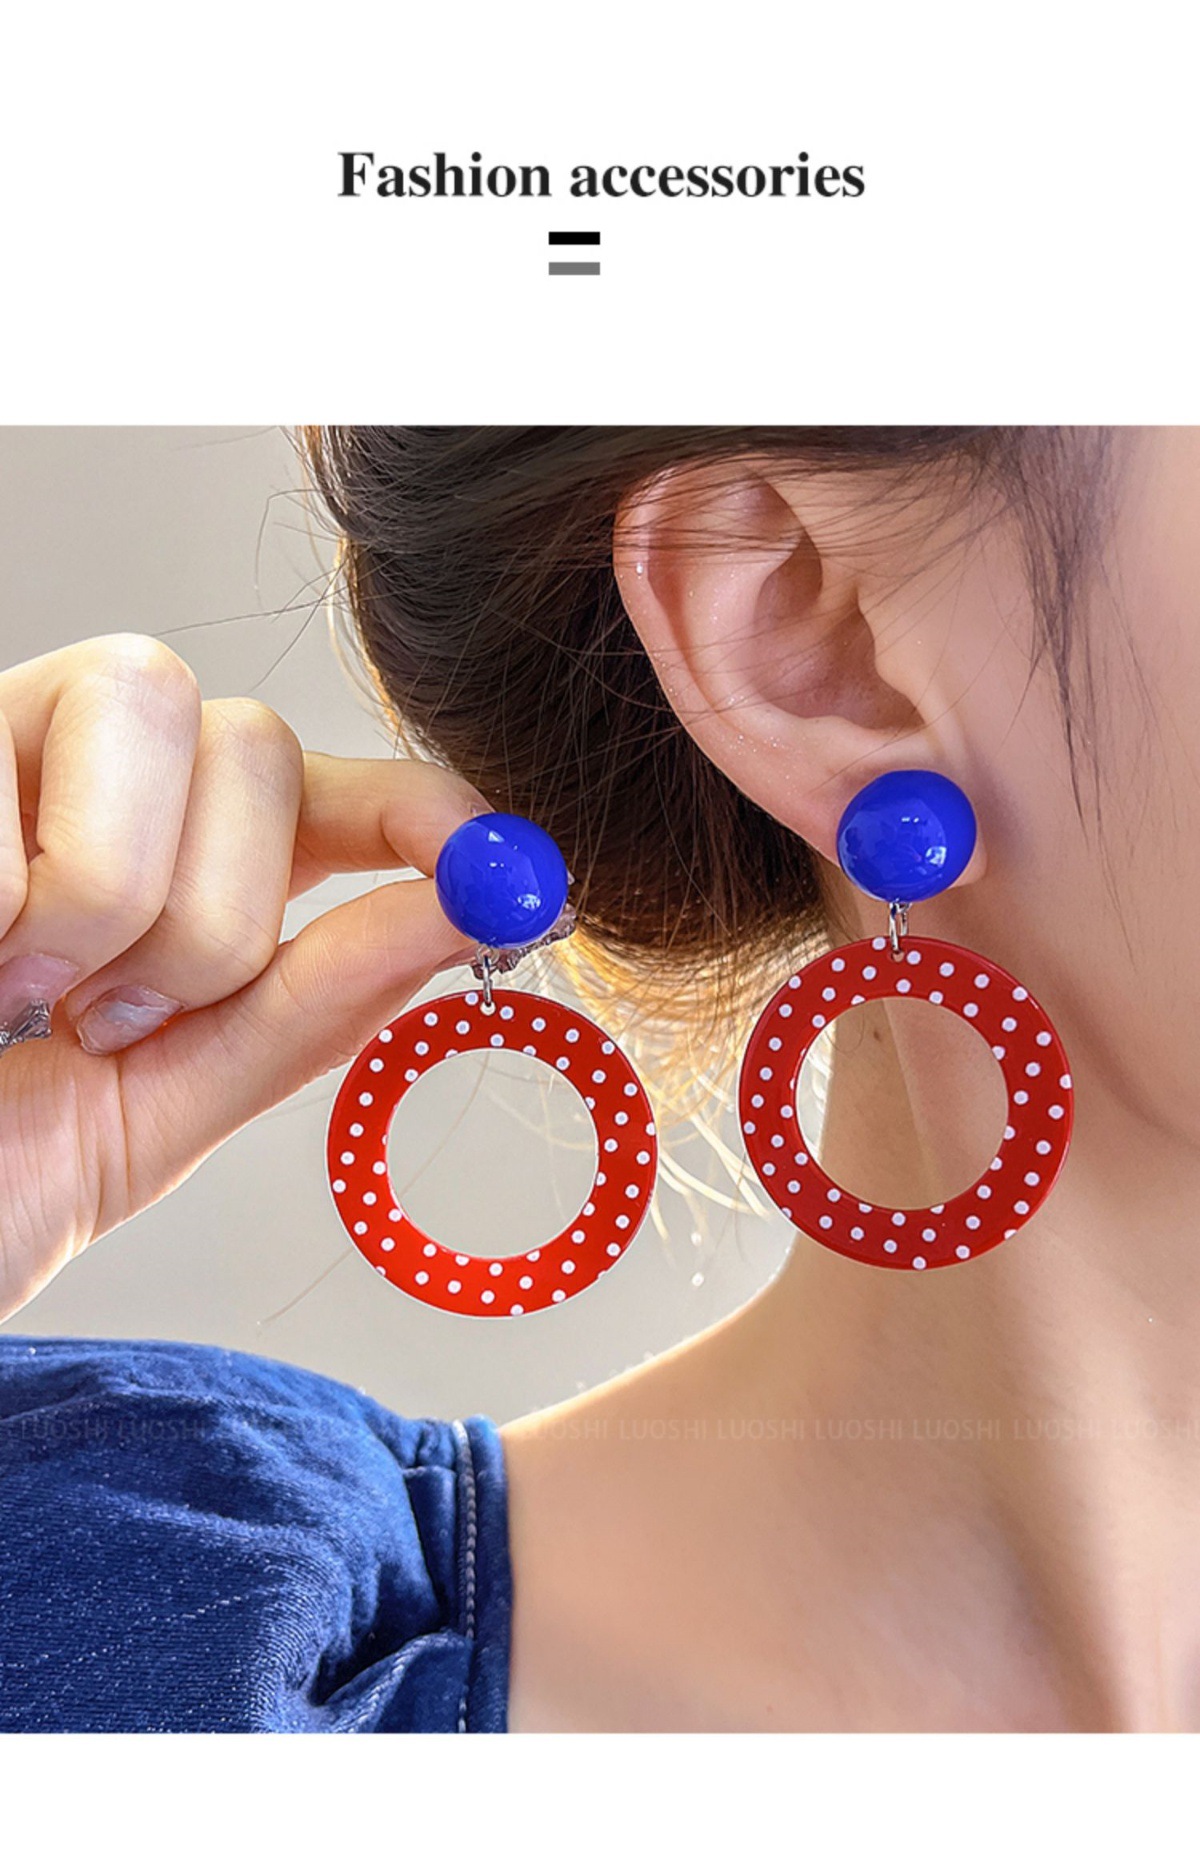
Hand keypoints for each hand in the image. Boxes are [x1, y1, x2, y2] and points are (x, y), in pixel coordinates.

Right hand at [0, 633, 483, 1321]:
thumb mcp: (154, 1108)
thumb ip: (307, 1008)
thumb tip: (471, 912)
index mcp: (183, 872)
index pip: (334, 790)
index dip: (424, 808)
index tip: (498, 862)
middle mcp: (96, 782)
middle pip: (258, 740)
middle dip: (212, 915)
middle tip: (97, 1019)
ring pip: (151, 705)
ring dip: (101, 886)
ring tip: (4, 988)